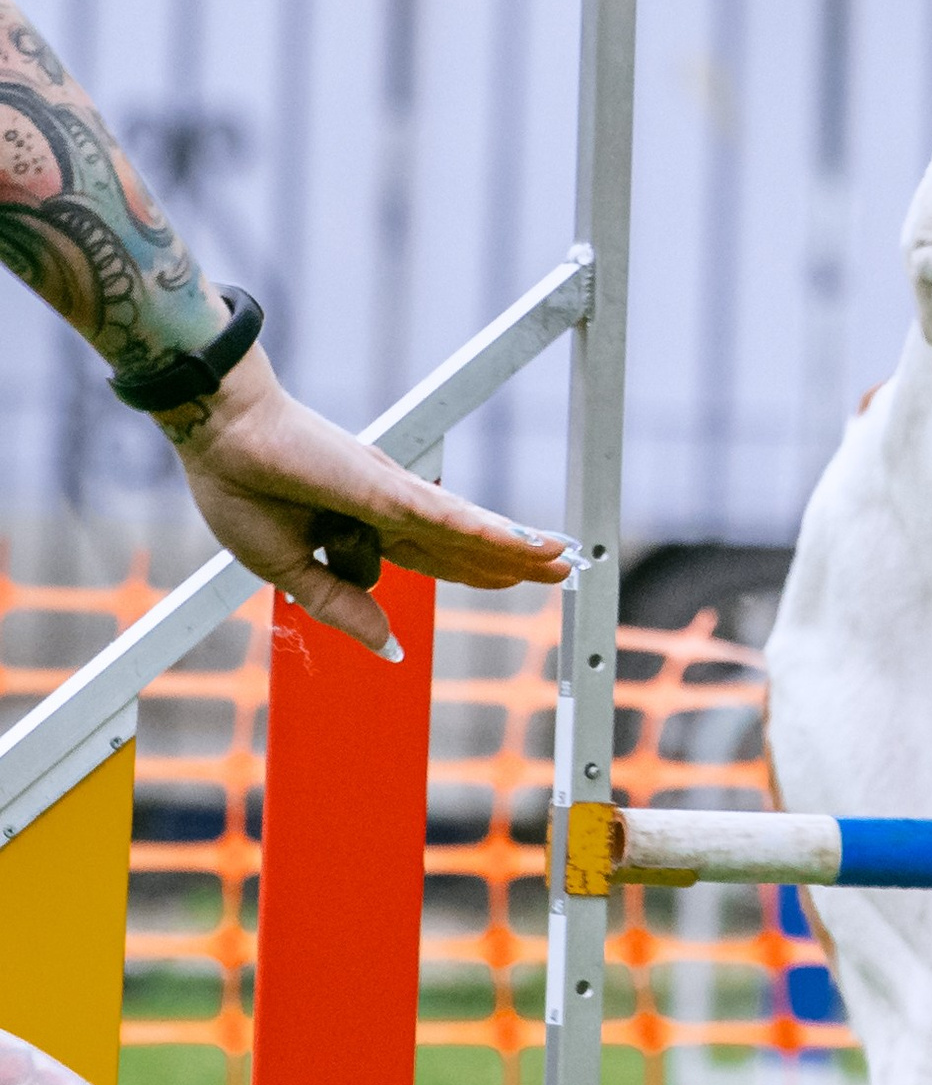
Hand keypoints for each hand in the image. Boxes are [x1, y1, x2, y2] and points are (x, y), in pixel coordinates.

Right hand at [161, 344, 573, 657]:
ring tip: (562, 556)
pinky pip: (444, 516)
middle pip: (463, 544)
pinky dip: (483, 531)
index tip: (513, 580)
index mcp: (362, 527)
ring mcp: (391, 495)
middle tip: (561, 569)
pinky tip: (521, 543)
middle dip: (512, 560)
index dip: (475, 570)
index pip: (433, 557)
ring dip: (516, 545)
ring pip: (466, 530)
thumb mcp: (290, 570)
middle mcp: (388, 508)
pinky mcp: (386, 487)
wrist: (217, 440)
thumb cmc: (242, 491)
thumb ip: (340, 606)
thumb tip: (390, 644)